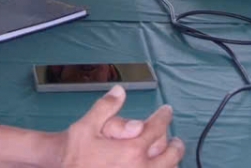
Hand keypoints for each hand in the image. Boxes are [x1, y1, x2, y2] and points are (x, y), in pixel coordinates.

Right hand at [60, 87, 184, 167]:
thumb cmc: (75, 156)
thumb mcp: (85, 127)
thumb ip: (105, 107)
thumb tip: (120, 90)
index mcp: (132, 150)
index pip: (157, 128)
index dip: (164, 116)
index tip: (166, 111)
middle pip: (170, 155)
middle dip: (175, 144)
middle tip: (175, 139)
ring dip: (172, 163)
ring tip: (169, 157)